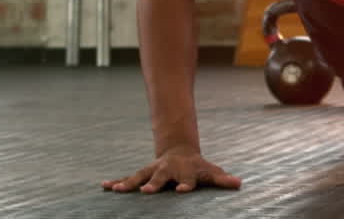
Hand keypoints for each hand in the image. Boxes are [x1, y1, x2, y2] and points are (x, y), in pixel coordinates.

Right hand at [102, 147, 241, 193]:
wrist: (181, 152)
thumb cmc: (198, 167)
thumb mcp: (210, 172)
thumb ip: (222, 179)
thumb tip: (239, 183)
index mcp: (185, 172)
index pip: (187, 180)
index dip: (186, 185)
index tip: (182, 191)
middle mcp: (168, 170)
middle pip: (161, 177)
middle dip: (153, 184)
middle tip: (146, 191)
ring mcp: (153, 171)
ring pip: (140, 176)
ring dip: (129, 183)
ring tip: (116, 189)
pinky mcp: (142, 174)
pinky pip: (128, 178)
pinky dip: (116, 182)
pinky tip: (104, 186)